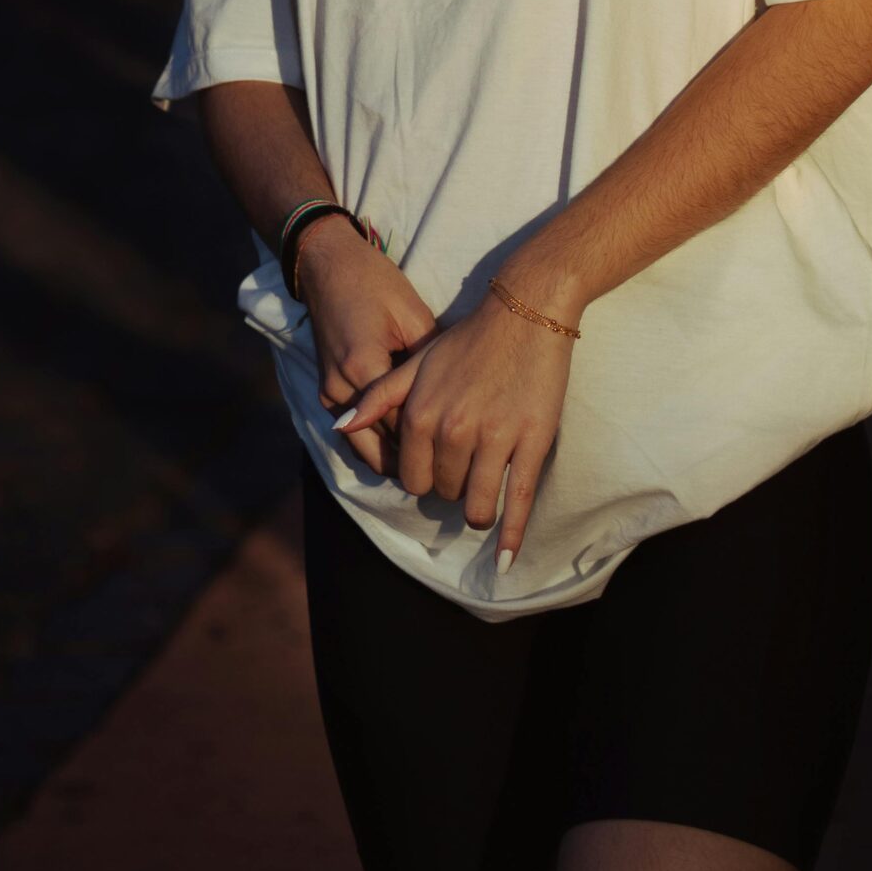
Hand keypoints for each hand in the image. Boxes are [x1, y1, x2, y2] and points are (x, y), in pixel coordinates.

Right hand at [296, 216, 442, 480]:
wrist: (328, 266)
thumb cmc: (376, 283)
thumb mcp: (412, 315)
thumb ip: (430, 360)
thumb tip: (458, 396)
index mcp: (364, 367)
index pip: (402, 426)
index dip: (432, 445)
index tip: (463, 458)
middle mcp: (341, 388)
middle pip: (379, 447)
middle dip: (412, 464)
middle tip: (450, 477)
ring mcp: (329, 392)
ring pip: (363, 446)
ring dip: (393, 458)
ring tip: (432, 467)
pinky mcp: (325, 391)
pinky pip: (353, 430)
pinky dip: (377, 442)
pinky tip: (407, 446)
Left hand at [332, 282, 576, 568]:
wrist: (526, 310)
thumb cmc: (470, 338)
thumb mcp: (416, 362)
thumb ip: (377, 397)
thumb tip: (340, 426)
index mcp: (420, 414)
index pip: (413, 478)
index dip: (425, 478)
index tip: (438, 468)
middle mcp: (452, 430)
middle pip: (445, 492)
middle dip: (453, 486)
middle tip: (467, 466)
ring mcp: (494, 438)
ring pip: (477, 504)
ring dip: (478, 511)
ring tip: (482, 500)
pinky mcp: (531, 442)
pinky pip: (518, 498)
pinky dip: (511, 535)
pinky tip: (504, 560)